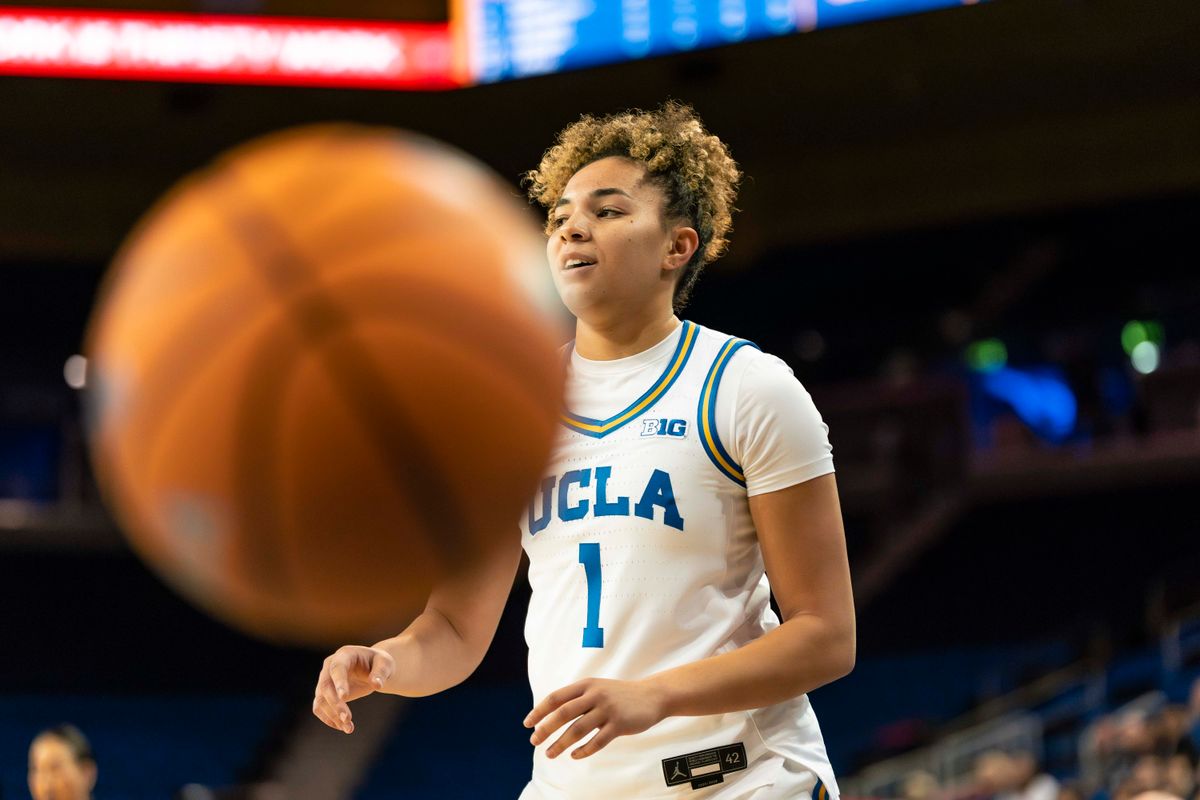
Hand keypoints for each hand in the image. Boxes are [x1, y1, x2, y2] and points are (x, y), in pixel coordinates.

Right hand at [312, 645, 394, 733]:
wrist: (373, 669)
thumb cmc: (379, 663)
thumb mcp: (385, 664)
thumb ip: (381, 673)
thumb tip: (377, 685)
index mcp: (344, 655)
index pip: (337, 668)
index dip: (339, 682)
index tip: (344, 697)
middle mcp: (330, 666)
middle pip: (325, 686)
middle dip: (335, 704)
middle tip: (348, 719)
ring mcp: (325, 680)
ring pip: (321, 699)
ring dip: (332, 715)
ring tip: (349, 728)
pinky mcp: (325, 694)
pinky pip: (320, 707)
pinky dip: (329, 718)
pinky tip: (343, 727)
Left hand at [523, 678, 667, 759]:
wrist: (652, 696)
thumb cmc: (619, 695)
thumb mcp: (597, 689)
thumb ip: (577, 698)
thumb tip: (550, 715)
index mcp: (586, 685)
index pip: (556, 697)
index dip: (539, 710)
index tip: (527, 724)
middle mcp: (594, 695)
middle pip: (563, 713)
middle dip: (545, 728)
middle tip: (534, 741)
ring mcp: (607, 709)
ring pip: (578, 729)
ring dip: (560, 744)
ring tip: (549, 754)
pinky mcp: (619, 724)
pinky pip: (597, 741)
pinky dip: (583, 750)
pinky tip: (574, 756)